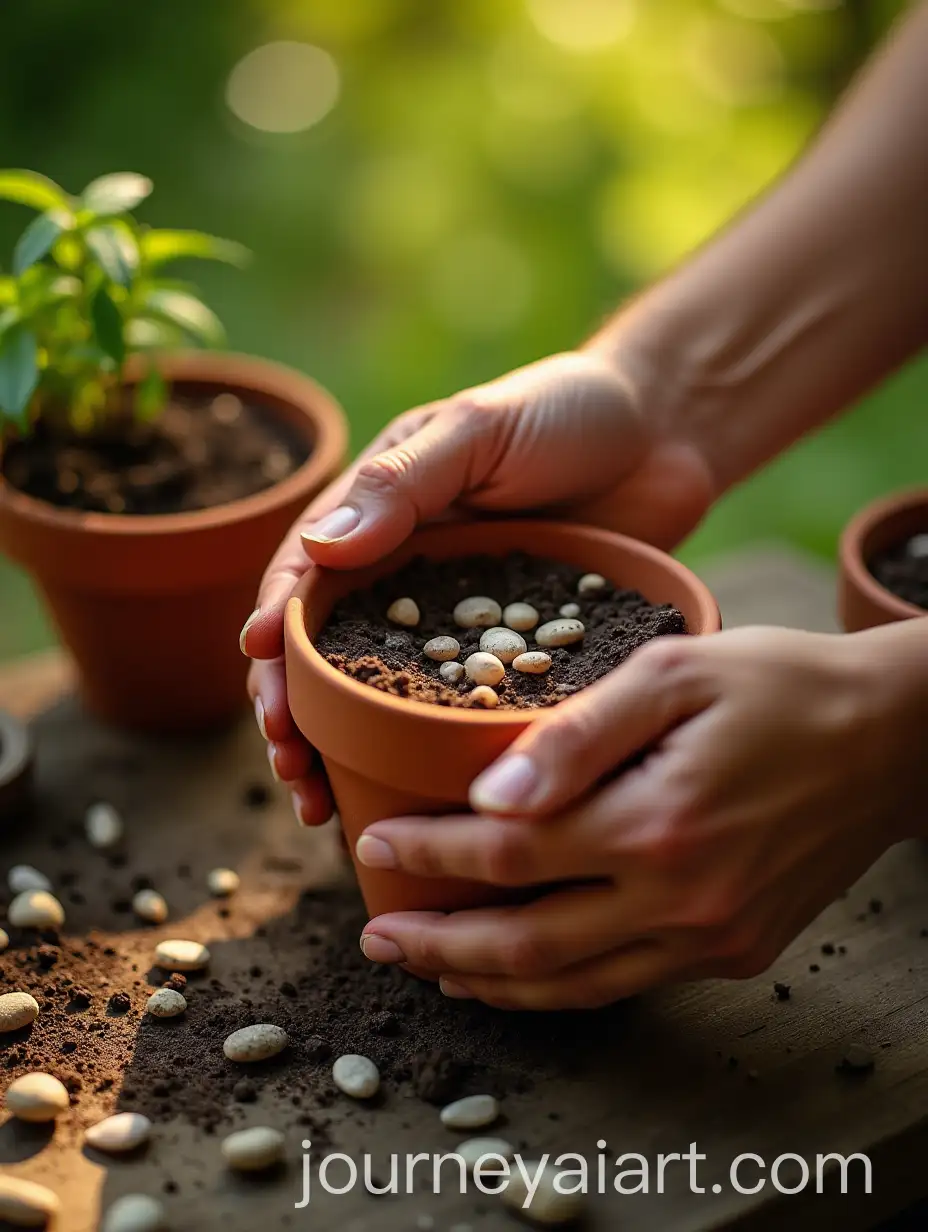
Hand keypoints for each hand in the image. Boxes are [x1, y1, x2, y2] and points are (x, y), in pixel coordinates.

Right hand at [242, 349, 715, 822]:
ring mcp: (456, 620)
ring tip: (318, 802)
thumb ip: (405, 481)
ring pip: (383, 692)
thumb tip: (320, 547)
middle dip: (294, 706)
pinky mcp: (512, 654)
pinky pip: (460, 708)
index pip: (307, 573)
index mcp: (380, 512)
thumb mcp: (478, 428)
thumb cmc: (565, 410)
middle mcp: (405, 573)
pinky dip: (425, 754)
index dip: (275, 622)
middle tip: (288, 761)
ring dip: (341, 748)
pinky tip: (409, 797)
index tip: (260, 668)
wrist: (664, 434)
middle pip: (328, 650)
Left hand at [355, 625, 926, 1008]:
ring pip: (575, 983)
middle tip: (378, 936)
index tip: (374, 847)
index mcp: (656, 821)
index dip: (430, 856)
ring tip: (433, 970)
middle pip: (528, 943)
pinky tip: (525, 972)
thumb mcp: (674, 672)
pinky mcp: (738, 949)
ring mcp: (712, 935)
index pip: (509, 855)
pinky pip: (629, 982)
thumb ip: (577, 734)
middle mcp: (682, 897)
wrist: (889, 739)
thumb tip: (490, 795)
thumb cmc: (777, 685)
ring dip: (491, 982)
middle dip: (439, 945)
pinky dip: (563, 985)